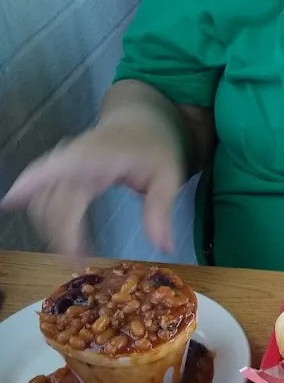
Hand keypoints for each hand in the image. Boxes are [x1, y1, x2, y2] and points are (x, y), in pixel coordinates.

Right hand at [1, 111, 184, 255]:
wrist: (142, 122)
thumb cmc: (155, 149)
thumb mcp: (169, 176)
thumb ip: (161, 210)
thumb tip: (164, 247)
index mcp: (99, 156)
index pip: (62, 170)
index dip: (36, 184)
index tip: (14, 204)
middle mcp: (75, 158)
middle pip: (53, 196)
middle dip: (59, 230)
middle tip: (77, 259)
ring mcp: (66, 162)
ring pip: (43, 194)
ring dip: (50, 224)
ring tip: (73, 251)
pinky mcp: (62, 169)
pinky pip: (40, 183)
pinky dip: (31, 199)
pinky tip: (12, 204)